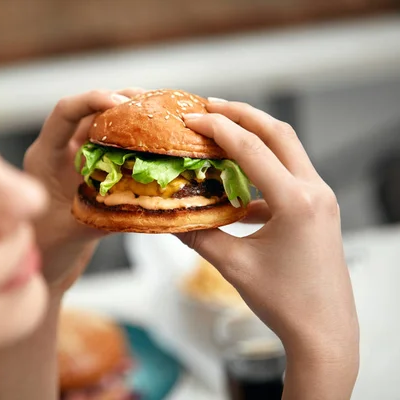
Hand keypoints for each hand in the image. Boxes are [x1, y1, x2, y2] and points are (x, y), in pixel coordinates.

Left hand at [24, 88, 144, 290]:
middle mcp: (62, 151)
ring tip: (163, 119)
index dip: (90, 100)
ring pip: (106, 126)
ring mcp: (79, 159)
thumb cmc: (47, 249)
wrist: (49, 264)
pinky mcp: (96, 171)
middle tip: (154, 105)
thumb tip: (142, 201)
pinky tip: (161, 145)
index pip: (64, 113)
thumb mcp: (72, 232)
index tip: (120, 101)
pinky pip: (118, 149)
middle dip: (122, 103)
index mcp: (45, 156)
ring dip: (133, 120)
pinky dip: (138, 145)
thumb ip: (102, 215)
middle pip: (90, 112)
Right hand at [180, 101, 358, 369]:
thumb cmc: (285, 302)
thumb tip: (170, 216)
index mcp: (297, 202)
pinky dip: (262, 169)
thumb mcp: (234, 266)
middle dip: (242, 114)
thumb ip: (199, 235)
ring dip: (255, 136)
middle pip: (279, 133)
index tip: (191, 118)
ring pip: (287, 149)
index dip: (218, 128)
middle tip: (210, 106)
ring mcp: (320, 199)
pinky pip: (288, 175)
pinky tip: (236, 182)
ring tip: (222, 130)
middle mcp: (315, 192)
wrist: (324, 331)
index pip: (252, 149)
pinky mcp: (317, 209)